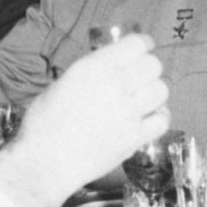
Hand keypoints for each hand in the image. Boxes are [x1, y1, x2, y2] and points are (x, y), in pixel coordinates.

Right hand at [0, 33, 168, 206]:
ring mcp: (127, 113)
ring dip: (154, 92)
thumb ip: (90, 73)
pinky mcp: (134, 138)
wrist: (44, 162)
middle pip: (153, 65)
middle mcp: (114, 86)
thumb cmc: (43, 124)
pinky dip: (159, 117)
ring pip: (161, 90)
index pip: (137, 44)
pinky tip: (147, 119)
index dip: (144, 44)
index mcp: (94, 68)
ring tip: (144, 99)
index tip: (143, 49)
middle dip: (149, 68)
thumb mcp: (62, 83)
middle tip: (141, 77)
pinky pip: (163, 120)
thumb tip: (109, 67)